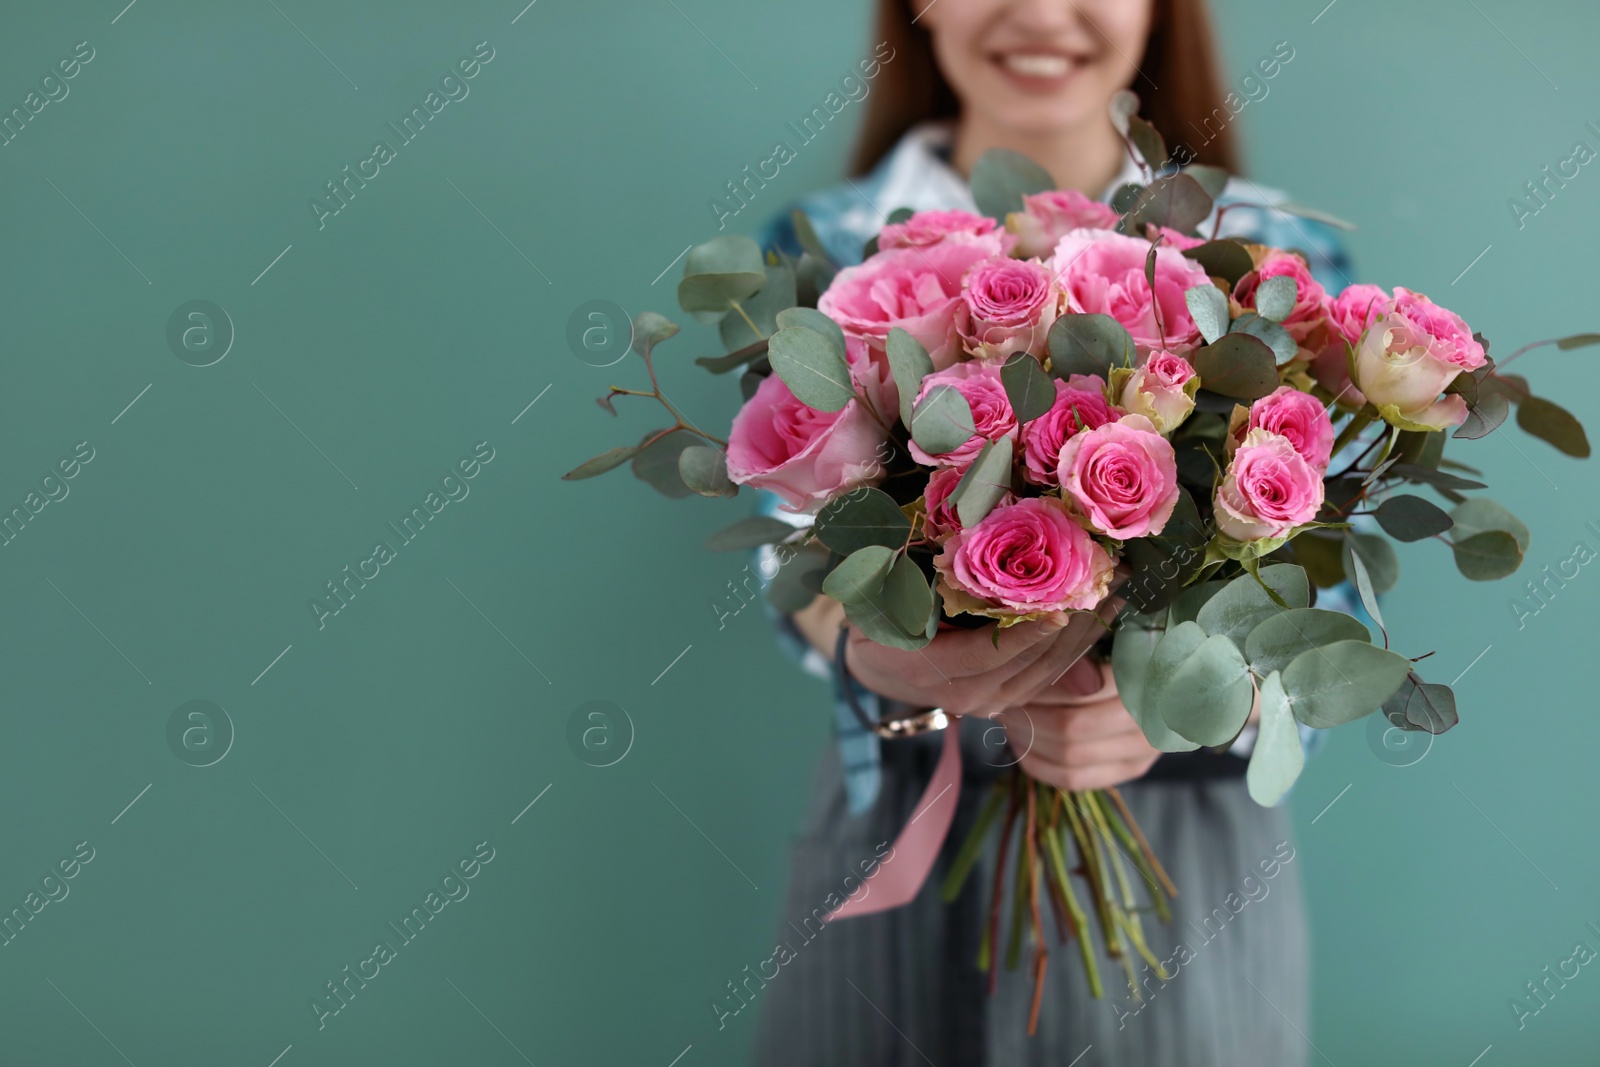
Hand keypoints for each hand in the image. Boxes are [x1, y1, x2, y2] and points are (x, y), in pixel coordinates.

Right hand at [842, 602, 1119, 717]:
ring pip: (1050, 669)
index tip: (1066, 600)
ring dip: (1088, 631)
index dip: (1027, 630)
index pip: (987, 652)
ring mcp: (990, 702)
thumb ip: (941, 596)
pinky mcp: (1009, 701)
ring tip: (1120, 588)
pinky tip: (1103, 615)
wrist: (877, 660)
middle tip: (1113, 573)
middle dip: (1075, 619)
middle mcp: (965, 694)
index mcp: (929, 669)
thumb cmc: (883, 618)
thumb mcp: (897, 603)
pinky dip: (1079, 645)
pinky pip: (1050, 675)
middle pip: (1031, 661)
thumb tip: (998, 601)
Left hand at [997, 659, 1161, 791]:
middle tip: (1005, 701)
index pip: (1084, 690)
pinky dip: (1038, 763)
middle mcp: (1152, 720)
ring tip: (1010, 719)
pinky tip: (1023, 744)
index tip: (1017, 677)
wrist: (1160, 682)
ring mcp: (1143, 751)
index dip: (1043, 687)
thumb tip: (1066, 670)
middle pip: (1071, 727)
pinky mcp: (1130, 770)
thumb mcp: (1103, 641)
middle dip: (1029, 715)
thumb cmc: (1120, 652)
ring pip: (1069, 756)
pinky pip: (1073, 779)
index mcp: (1148, 680)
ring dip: (1029, 739)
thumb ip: (1080, 653)